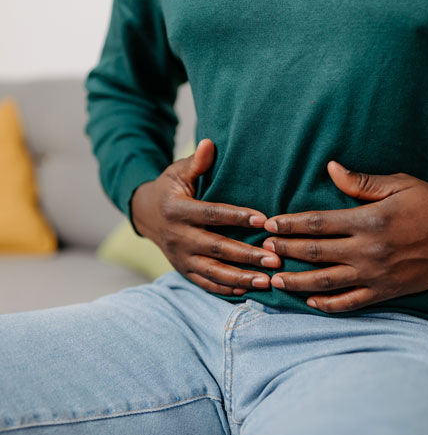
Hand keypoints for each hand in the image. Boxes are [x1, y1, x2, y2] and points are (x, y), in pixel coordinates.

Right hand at [131, 138, 280, 295]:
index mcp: (177, 210)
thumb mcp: (178, 172)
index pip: (212, 214)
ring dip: (240, 278)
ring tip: (266, 281)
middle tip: (275, 260)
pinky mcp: (183, 270)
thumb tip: (210, 144)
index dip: (237, 217)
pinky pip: (204, 283)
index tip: (263, 220)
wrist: (145, 214)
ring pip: (212, 271)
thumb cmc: (170, 189)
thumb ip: (196, 163)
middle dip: (246, 255)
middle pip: (216, 248)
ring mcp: (180, 257)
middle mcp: (178, 236)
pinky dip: (224, 289)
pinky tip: (247, 290)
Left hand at [262, 161, 427, 311]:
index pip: (318, 223)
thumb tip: (330, 168)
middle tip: (264, 251)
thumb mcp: (399, 185)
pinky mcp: (386, 291)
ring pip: (326, 282)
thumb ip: (361, 182)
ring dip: (297, 282)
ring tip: (274, 281)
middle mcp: (368, 250)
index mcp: (369, 220)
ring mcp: (376, 274)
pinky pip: (350, 302)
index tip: (269, 225)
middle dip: (286, 251)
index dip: (290, 224)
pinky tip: (310, 302)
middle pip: (315, 253)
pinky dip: (328, 304)